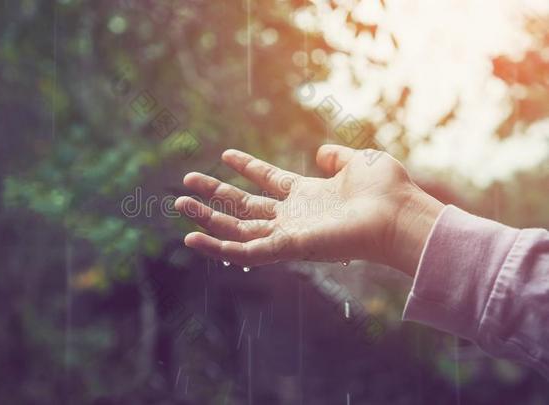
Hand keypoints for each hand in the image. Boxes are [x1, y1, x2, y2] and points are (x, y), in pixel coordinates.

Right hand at [175, 145, 443, 275]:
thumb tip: (320, 152)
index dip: (247, 167)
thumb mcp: (358, 161)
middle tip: (187, 182)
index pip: (268, 180)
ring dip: (207, 218)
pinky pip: (244, 251)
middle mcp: (293, 216)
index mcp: (307, 195)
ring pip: (237, 229)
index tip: (225, 154)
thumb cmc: (386, 191)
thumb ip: (336, 156)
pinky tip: (192, 237)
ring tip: (179, 205)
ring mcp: (287, 233)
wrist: (399, 215)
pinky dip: (217, 247)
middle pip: (245, 206)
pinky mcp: (286, 248)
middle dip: (215, 194)